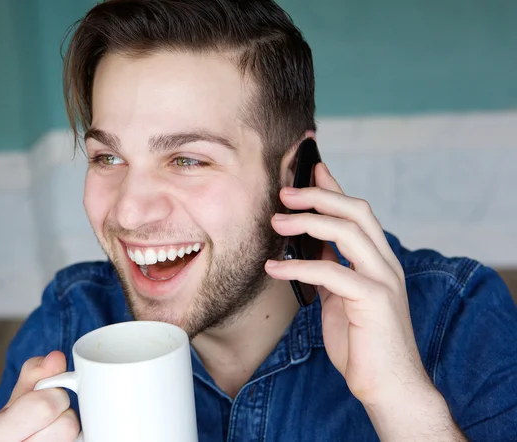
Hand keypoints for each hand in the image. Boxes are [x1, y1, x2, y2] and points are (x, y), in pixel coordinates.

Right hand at [0, 351, 79, 441]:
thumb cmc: (21, 420)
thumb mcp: (21, 395)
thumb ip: (36, 372)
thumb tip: (56, 358)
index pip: (44, 406)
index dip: (54, 396)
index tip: (49, 397)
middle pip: (67, 426)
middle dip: (65, 412)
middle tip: (55, 415)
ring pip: (75, 438)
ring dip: (71, 428)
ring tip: (56, 429)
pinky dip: (79, 439)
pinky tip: (62, 439)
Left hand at [265, 163, 430, 406]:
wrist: (387, 385)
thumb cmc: (362, 341)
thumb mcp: (341, 297)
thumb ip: (331, 268)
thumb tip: (309, 245)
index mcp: (379, 260)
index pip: (357, 212)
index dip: (334, 186)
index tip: (311, 166)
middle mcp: (386, 263)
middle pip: (355, 211)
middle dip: (318, 195)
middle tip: (285, 192)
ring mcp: (384, 280)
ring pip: (347, 231)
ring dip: (307, 221)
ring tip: (275, 222)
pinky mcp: (375, 300)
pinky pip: (332, 272)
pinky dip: (299, 266)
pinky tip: (274, 268)